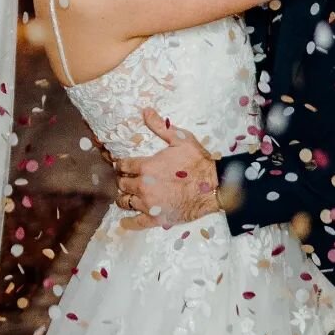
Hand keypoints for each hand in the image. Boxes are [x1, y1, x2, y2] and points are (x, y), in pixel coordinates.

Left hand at [113, 111, 218, 229]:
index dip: (120, 164)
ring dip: (124, 198)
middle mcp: (143, 186)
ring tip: (126, 196)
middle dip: (122, 180)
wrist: (214, 186)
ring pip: (125, 202)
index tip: (121, 165)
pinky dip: (129, 223)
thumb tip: (145, 111)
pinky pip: (137, 223)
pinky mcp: (157, 218)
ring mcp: (149, 204)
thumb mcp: (181, 139)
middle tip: (125, 179)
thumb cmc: (198, 162)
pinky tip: (125, 221)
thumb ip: (160, 127)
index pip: (123, 165)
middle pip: (122, 184)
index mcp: (146, 167)